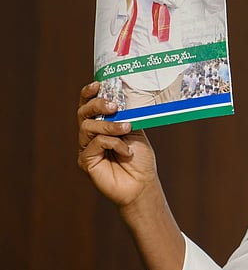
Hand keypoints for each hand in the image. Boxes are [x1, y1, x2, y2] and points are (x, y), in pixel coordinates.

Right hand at [77, 82, 159, 208]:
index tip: (98, 84)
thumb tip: (124, 97)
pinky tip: (126, 152)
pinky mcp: (85, 161)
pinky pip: (95, 143)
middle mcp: (91, 135)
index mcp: (102, 125)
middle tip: (114, 106)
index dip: (89, 93)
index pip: (88, 106)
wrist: (143, 184)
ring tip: (127, 129)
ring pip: (88, 126)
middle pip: (83, 113)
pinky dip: (113, 144)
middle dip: (97, 105)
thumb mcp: (136, 131)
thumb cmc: (141, 159)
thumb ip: (127, 116)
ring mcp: (86, 148)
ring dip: (110, 126)